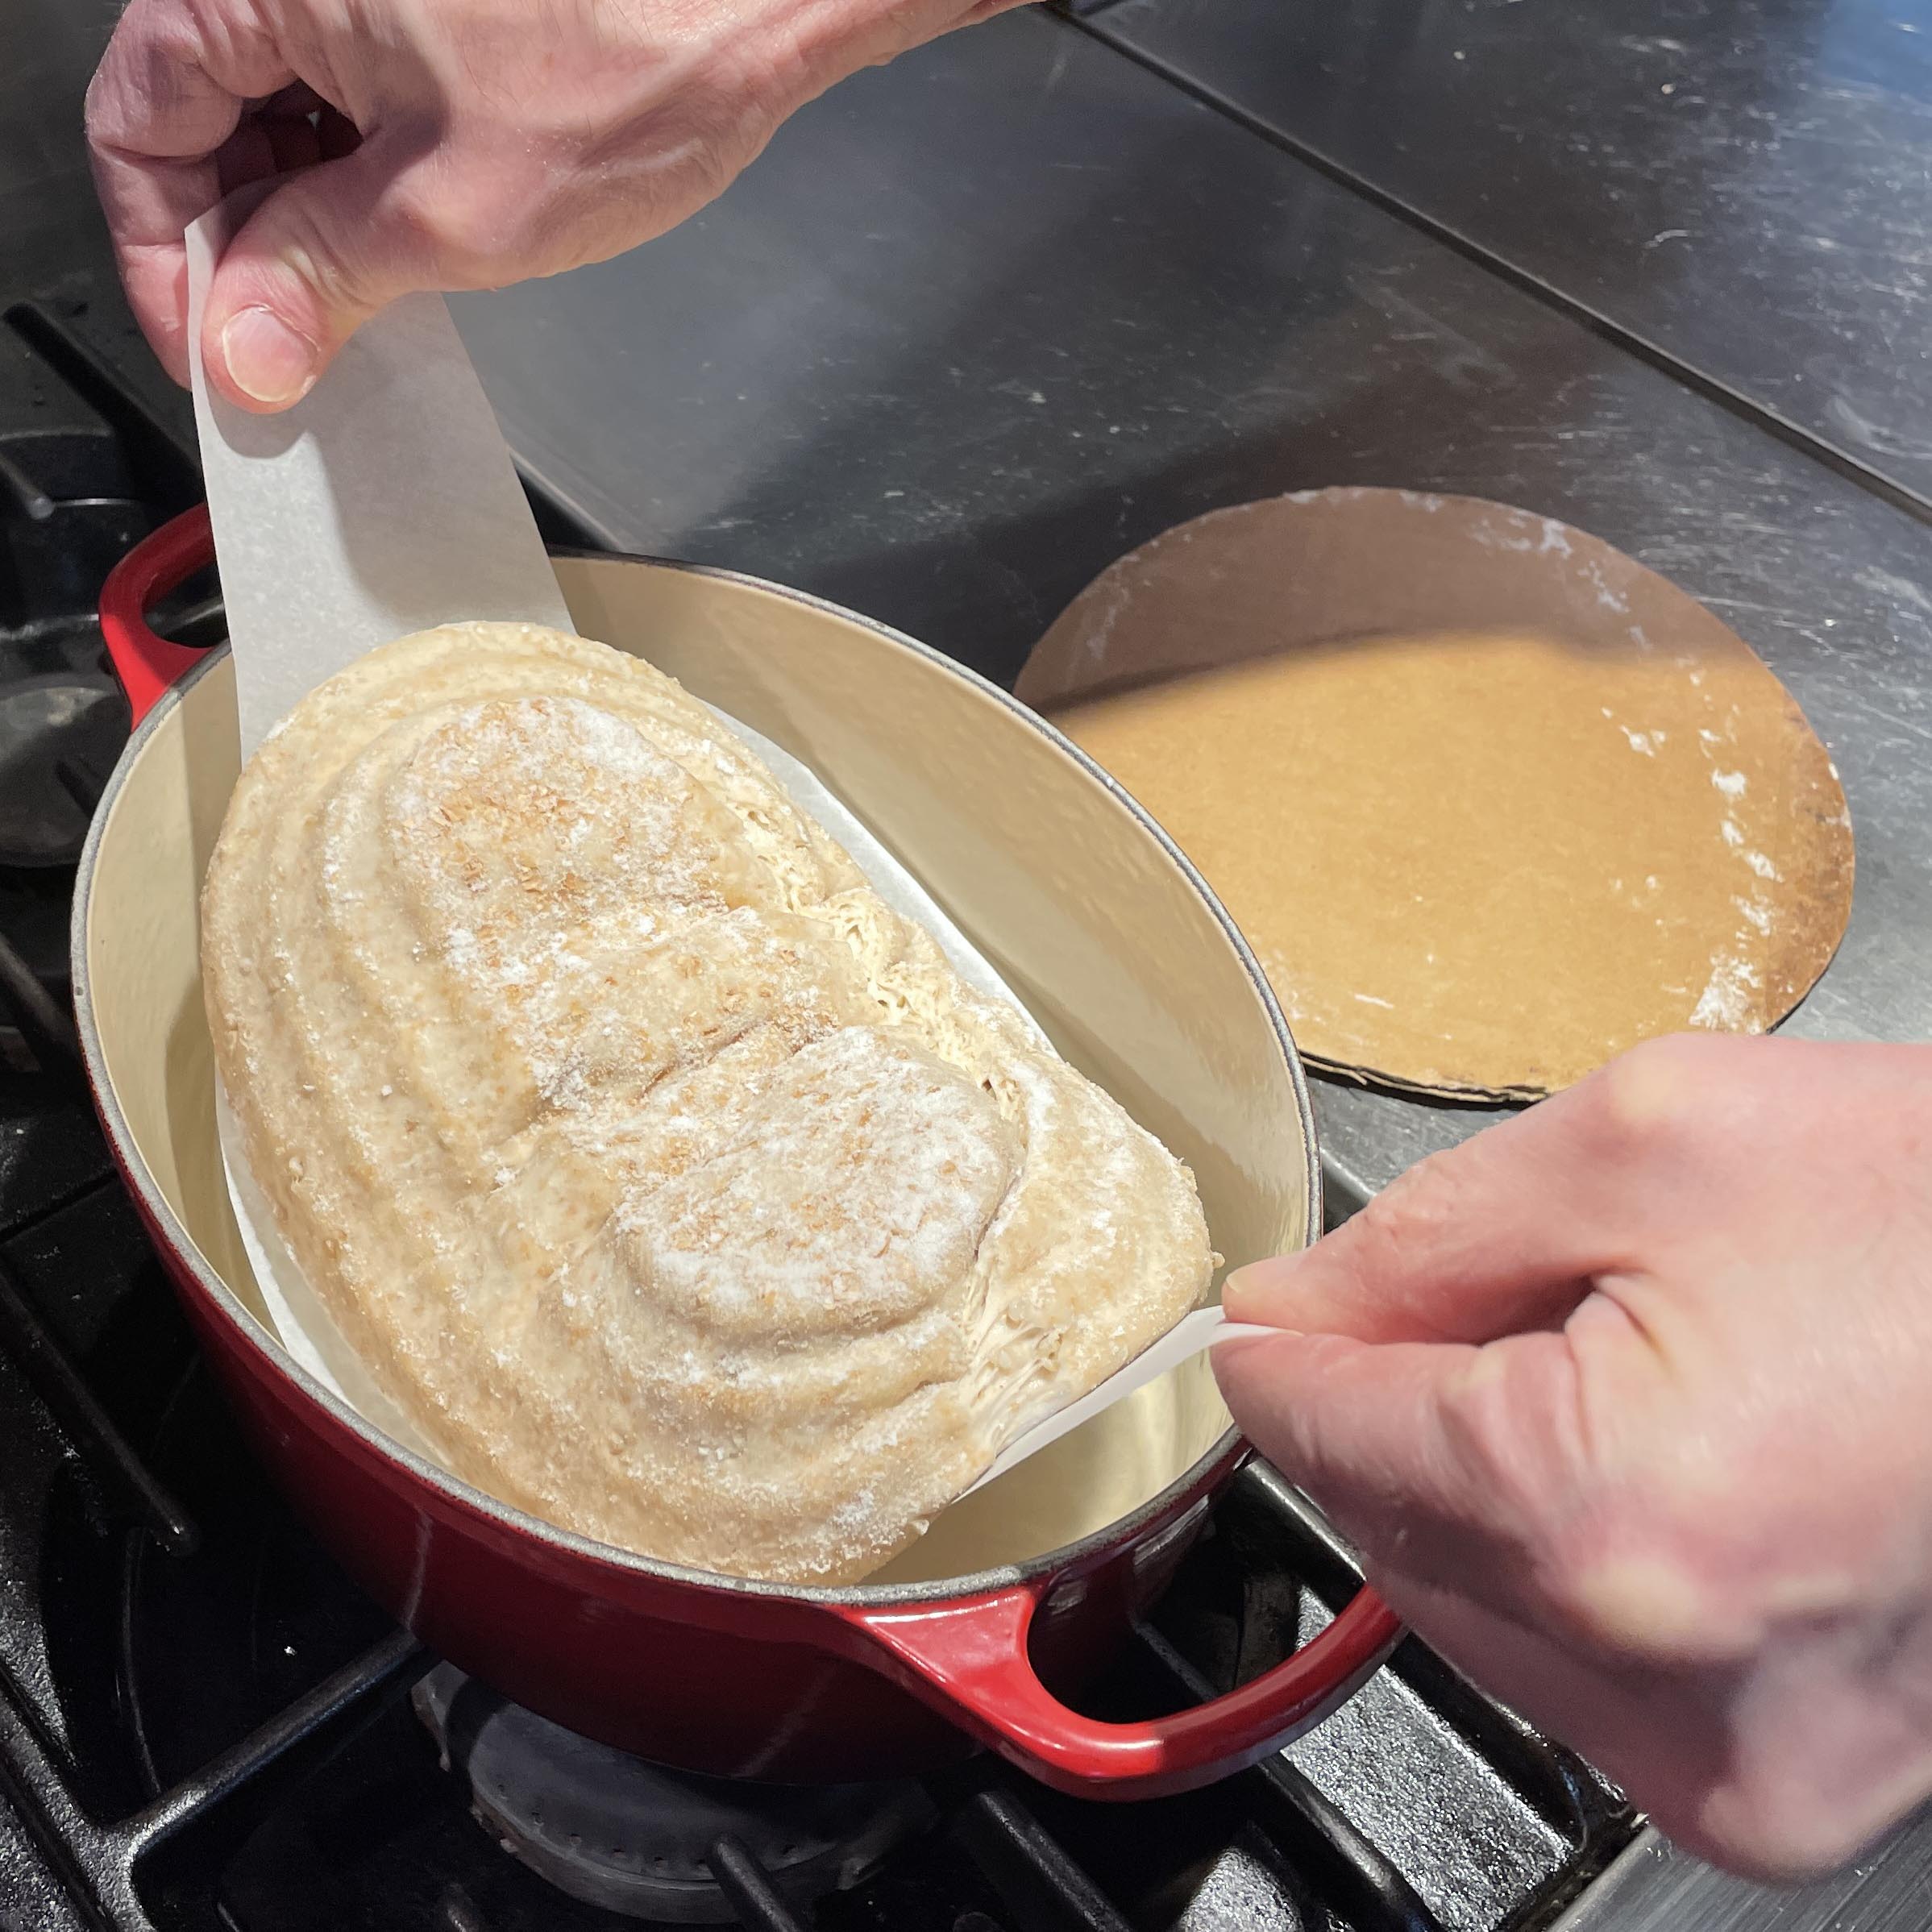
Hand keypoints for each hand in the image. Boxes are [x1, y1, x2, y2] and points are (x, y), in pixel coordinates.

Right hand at [86, 0, 1011, 411]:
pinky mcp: (424, 5)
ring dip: (304, 216)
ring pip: (278, 110)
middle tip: (290, 350)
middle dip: (241, 243)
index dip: (164, 256)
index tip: (215, 353)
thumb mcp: (452, 213)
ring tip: (361, 305)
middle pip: (200, 114)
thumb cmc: (635, 62)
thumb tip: (243, 349)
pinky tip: (403, 242)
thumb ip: (324, 280)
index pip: (134, 121)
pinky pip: (349, 91)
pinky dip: (360, 173)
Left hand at [1216, 1033, 1931, 1881]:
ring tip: (1626, 1369)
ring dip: (1489, 1489)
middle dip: (1399, 1410)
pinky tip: (1667, 1460)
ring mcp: (1743, 1766)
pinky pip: (1587, 1670)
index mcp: (1610, 1517)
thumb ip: (1427, 1237)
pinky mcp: (1789, 1786)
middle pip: (1392, 1535)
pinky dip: (1578, 1564)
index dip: (1278, 1357)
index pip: (1329, 1439)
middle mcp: (1675, 1690)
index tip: (1253, 1318)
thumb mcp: (1651, 1140)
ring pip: (1479, 1610)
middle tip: (1498, 1300)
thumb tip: (1292, 1308)